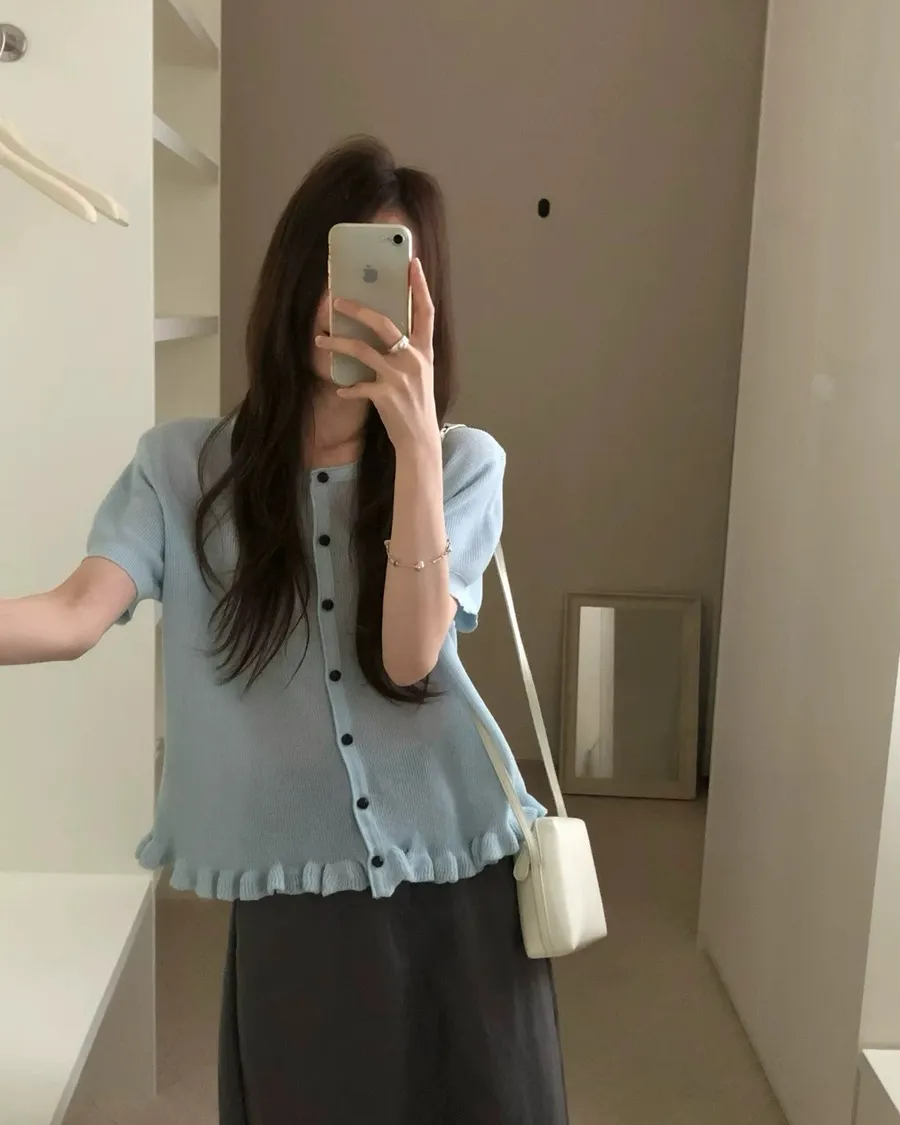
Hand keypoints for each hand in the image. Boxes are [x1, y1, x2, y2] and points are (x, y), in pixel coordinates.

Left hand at [315, 258, 439, 454]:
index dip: (420, 287)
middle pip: (383, 323)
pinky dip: (346, 387)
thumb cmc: (416, 404)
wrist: (420, 439)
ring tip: (320, 340)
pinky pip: (358, 385)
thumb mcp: (419, 373)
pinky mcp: (385, 395)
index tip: (412, 264)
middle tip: (337, 301)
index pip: (426, 312)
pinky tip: (340, 389)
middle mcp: (413, 359)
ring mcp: (400, 377)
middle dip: (358, 309)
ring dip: (337, 343)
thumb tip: (385, 331)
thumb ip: (407, 352)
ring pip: (362, 349)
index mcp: (424, 351)